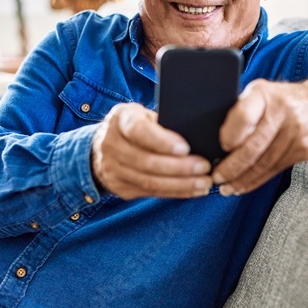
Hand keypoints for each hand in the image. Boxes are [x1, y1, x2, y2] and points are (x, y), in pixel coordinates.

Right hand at [91, 103, 212, 199]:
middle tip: (204, 167)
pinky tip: (193, 190)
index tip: (185, 148)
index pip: (138, 130)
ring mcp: (113, 169)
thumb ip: (161, 123)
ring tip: (203, 182)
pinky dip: (175, 192)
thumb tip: (197, 135)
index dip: (162, 141)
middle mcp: (111, 145)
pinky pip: (150, 192)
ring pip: (149, 181)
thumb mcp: (143, 115)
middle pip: (146, 161)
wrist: (102, 146)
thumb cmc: (134, 126)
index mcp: (120, 120)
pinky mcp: (120, 187)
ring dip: (180, 184)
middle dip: (179, 167)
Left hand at [212, 73, 307, 195]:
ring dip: (241, 179)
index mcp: (264, 94)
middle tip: (216, 177)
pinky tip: (243, 185)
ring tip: (226, 187)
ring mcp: (295, 133)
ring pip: (263, 164)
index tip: (220, 147)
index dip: (230, 135)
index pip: (244, 116)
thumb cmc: (281, 99)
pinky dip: (256, 180)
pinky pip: (275, 170)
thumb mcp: (260, 92)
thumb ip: (241, 110)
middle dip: (231, 167)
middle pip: (252, 147)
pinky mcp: (304, 150)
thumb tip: (212, 137)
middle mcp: (282, 112)